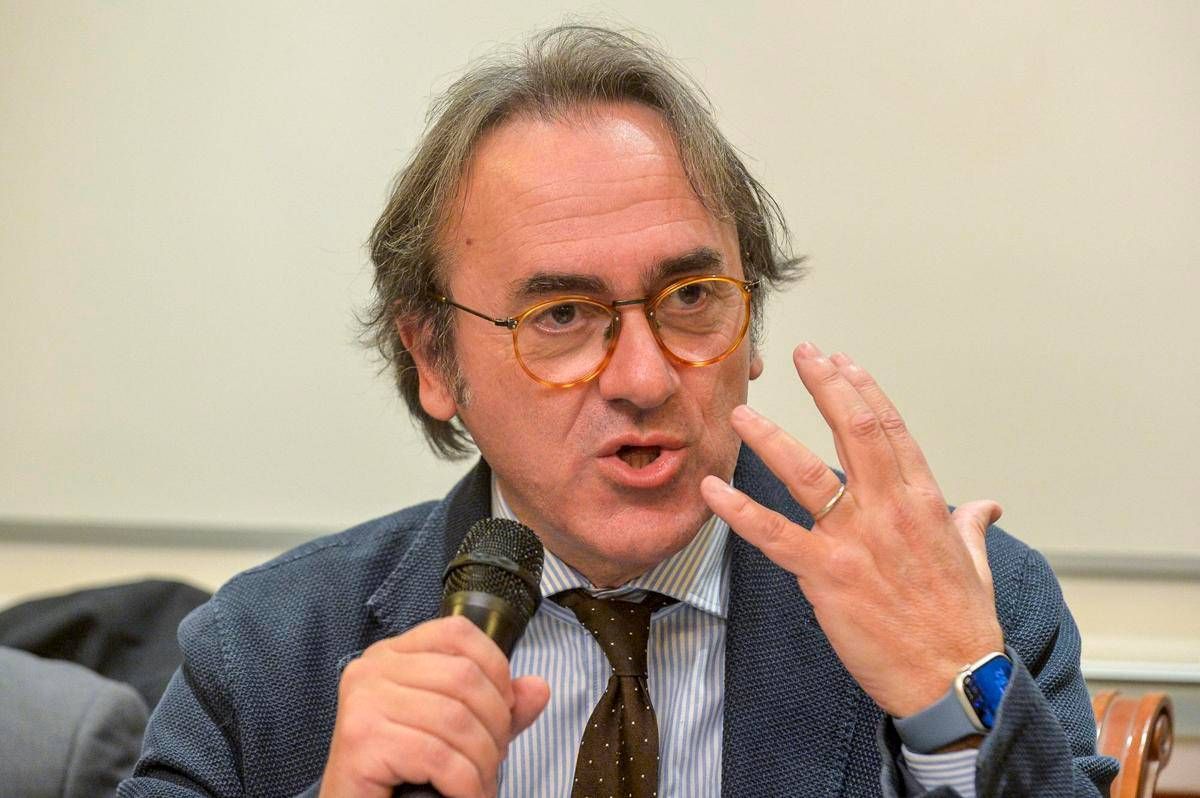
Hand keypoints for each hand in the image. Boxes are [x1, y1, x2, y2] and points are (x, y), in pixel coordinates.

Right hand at [319, 615, 549, 797]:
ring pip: (455, 719)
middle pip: (463, 677)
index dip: (496, 669)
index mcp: (393, 654)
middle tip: (493, 758)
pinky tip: (465, 794)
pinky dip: (465, 783)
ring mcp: (363, 701)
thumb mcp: (455, 730)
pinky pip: (437, 756)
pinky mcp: (361, 740)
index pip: (458, 633)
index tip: (505, 708)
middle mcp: (372, 668)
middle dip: (495, 725)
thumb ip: (495, 707)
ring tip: (479, 782)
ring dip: (482, 761)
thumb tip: (539, 688)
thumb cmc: (401, 770)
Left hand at [700, 342, 1003, 716]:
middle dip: (826, 387)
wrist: (954, 682)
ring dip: (770, 438)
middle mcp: (890, 511)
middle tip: (801, 354)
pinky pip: (774, 534)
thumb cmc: (962, 626)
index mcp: (925, 503)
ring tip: (741, 413)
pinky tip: (713, 489)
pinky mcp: (826, 575)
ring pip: (806, 474)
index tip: (841, 362)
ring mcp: (855, 541)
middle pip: (854, 431)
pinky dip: (739, 510)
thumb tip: (985, 505)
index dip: (863, 390)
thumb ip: (971, 527)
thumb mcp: (976, 566)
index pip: (891, 430)